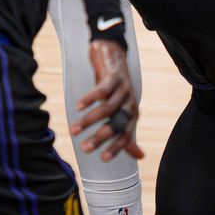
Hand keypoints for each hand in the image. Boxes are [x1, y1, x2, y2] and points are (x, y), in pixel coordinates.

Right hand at [71, 38, 142, 161]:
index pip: (126, 135)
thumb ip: (128, 132)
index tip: (101, 158)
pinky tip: (78, 106)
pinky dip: (89, 99)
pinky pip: (102, 90)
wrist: (114, 55)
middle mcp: (130, 103)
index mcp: (132, 114)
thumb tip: (140, 156)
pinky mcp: (113, 76)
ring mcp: (123, 89)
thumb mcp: (123, 110)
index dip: (115, 148)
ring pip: (106, 109)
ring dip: (89, 121)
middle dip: (100, 137)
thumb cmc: (116, 88)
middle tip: (84, 148)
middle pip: (116, 124)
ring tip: (73, 130)